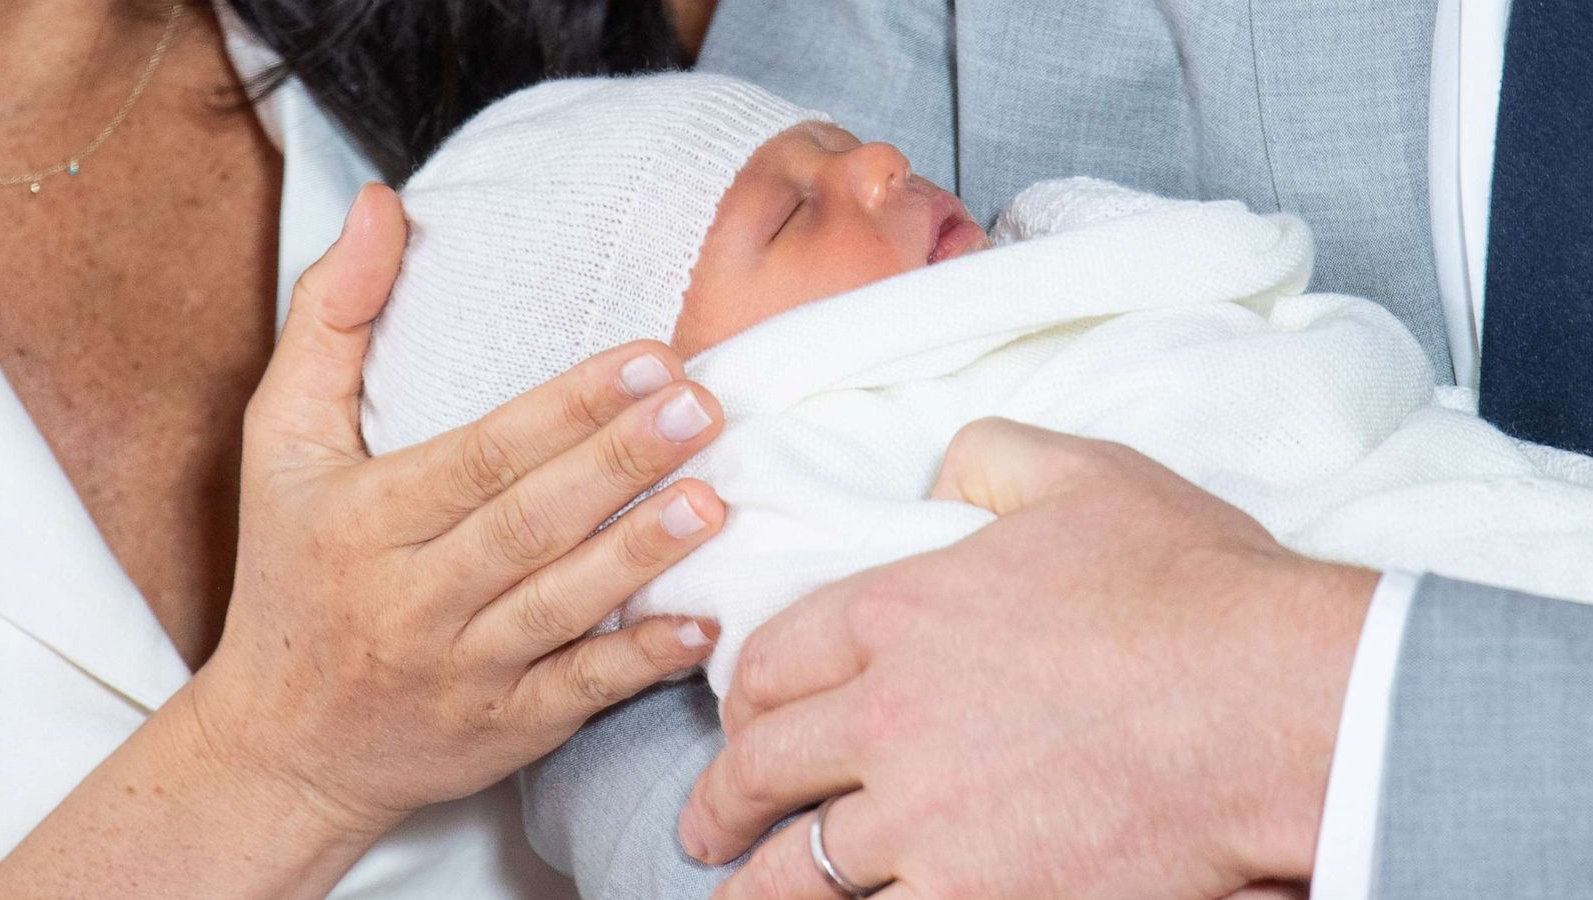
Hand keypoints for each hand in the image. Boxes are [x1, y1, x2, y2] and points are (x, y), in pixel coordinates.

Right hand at [195, 184, 726, 833]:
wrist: (281, 747)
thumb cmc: (291, 573)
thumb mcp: (278, 442)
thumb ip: (330, 320)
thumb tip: (383, 205)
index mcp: (363, 519)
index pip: (478, 457)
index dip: (565, 408)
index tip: (648, 357)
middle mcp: (411, 599)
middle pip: (527, 524)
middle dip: (619, 463)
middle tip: (703, 407)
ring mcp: (461, 671)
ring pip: (560, 607)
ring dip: (640, 555)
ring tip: (713, 499)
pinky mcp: (505, 731)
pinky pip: (578, 693)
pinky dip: (640, 662)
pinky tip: (702, 623)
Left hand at [680, 418, 1377, 898]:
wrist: (1278, 702)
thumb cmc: (1190, 585)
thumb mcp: (1083, 476)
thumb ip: (987, 456)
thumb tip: (942, 465)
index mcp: (898, 613)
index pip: (772, 659)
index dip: (742, 692)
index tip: (737, 717)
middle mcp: (887, 718)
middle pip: (761, 767)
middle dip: (721, 800)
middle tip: (707, 823)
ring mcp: (926, 820)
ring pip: (800, 868)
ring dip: (756, 883)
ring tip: (737, 892)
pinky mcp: (979, 897)